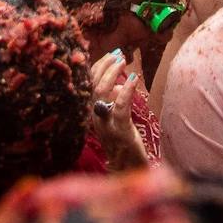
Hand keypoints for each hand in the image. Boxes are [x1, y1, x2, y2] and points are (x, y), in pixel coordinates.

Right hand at [89, 49, 144, 169]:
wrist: (126, 168)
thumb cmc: (123, 141)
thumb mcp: (115, 117)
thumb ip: (115, 100)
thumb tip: (119, 85)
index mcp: (92, 111)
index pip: (89, 83)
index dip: (98, 66)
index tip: (110, 54)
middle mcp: (94, 116)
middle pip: (93, 84)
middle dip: (104, 65)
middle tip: (118, 54)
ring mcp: (105, 124)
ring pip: (102, 93)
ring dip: (112, 73)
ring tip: (123, 61)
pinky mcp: (119, 131)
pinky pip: (120, 107)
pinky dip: (125, 90)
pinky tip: (133, 79)